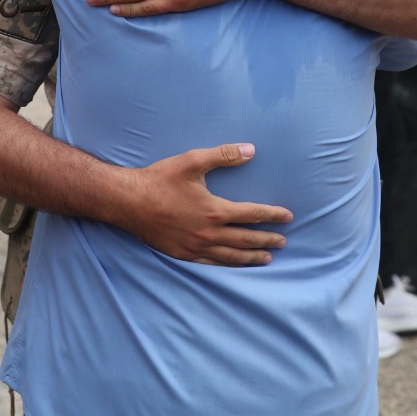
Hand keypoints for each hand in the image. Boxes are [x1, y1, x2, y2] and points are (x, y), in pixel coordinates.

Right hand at [123, 143, 292, 265]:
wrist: (128, 202)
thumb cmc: (160, 179)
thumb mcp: (192, 161)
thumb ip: (224, 155)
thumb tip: (251, 150)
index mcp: (214, 210)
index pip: (252, 214)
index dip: (273, 215)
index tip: (288, 216)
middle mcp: (209, 233)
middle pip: (246, 239)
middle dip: (267, 240)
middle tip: (283, 241)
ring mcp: (196, 247)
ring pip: (231, 256)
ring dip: (251, 257)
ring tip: (267, 258)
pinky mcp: (183, 254)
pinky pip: (211, 264)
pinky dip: (228, 265)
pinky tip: (233, 264)